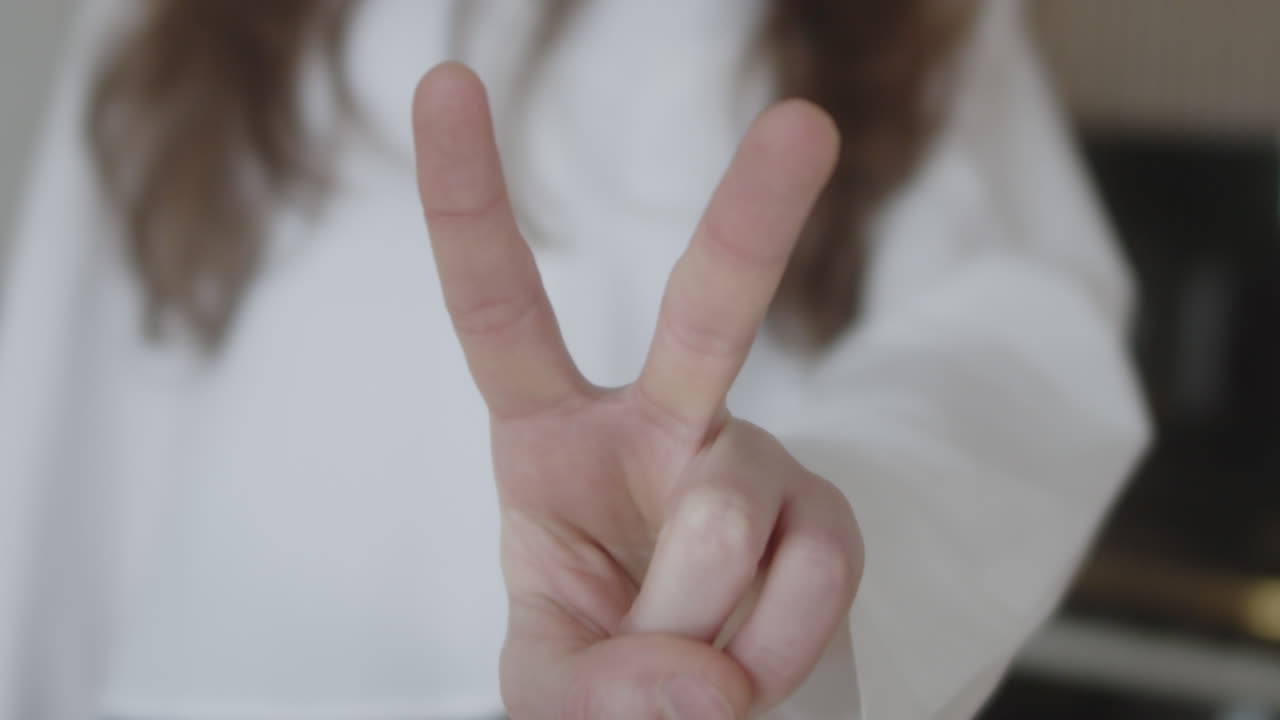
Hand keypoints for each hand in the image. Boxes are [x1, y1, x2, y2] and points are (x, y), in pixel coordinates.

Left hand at [413, 63, 862, 718]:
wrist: (706, 702)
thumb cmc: (603, 669)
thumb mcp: (552, 684)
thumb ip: (589, 688)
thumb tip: (698, 687)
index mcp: (550, 434)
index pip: (498, 305)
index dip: (469, 201)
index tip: (445, 82)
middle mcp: (664, 420)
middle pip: (710, 307)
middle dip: (756, 215)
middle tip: (805, 124)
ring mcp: (756, 462)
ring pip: (730, 508)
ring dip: (697, 617)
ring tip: (692, 666)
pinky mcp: (829, 520)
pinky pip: (813, 576)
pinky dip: (774, 649)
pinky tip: (752, 663)